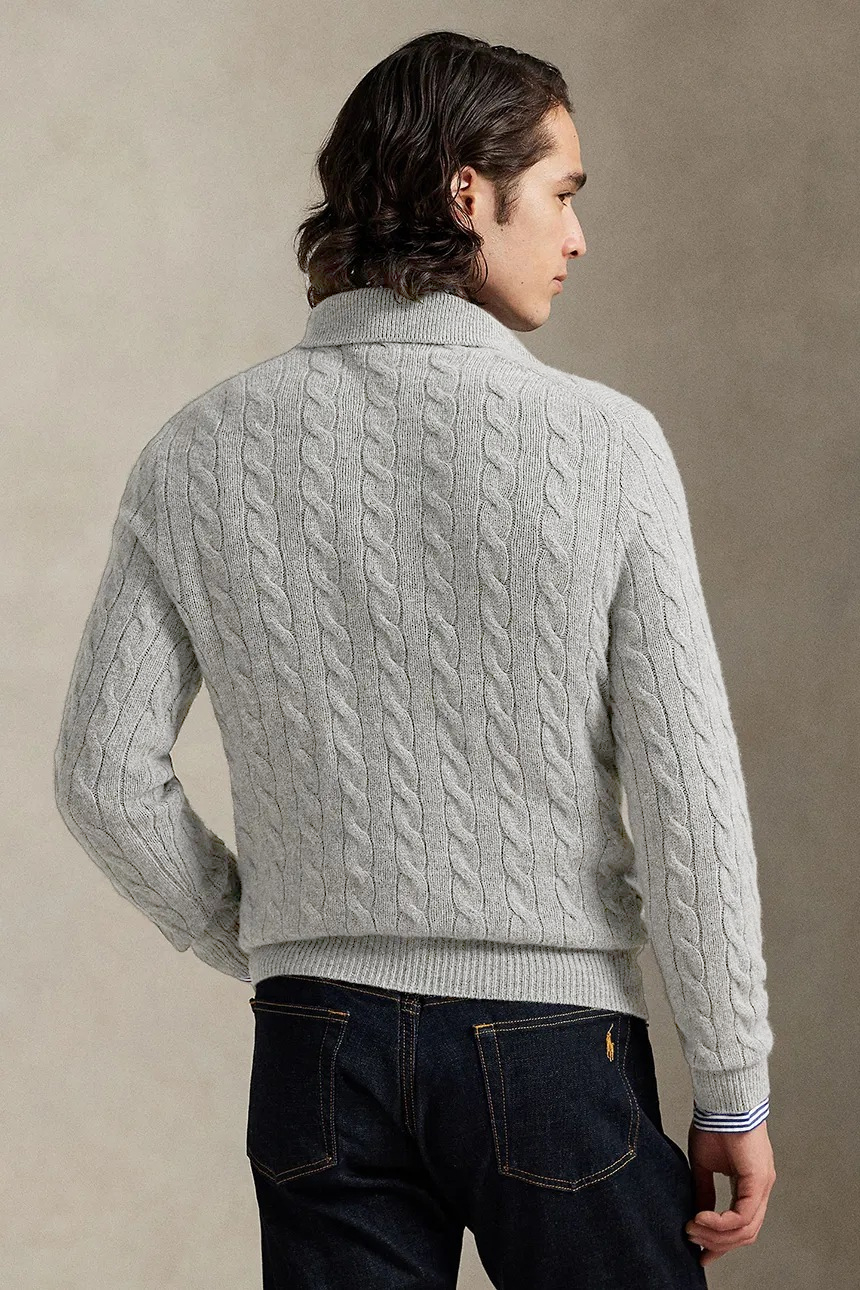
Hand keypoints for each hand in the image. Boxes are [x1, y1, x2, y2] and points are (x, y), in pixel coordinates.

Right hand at [685, 1119, 776, 1265]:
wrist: (721, 1099)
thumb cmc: (714, 1124)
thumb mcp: (704, 1165)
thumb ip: (704, 1191)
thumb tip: (699, 1216)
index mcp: (750, 1184)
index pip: (742, 1225)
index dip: (722, 1243)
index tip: (702, 1253)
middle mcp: (761, 1188)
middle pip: (746, 1234)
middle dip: (717, 1244)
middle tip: (693, 1241)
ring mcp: (763, 1185)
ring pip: (746, 1230)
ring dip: (717, 1236)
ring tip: (694, 1229)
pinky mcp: (758, 1180)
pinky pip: (743, 1215)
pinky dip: (721, 1223)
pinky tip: (701, 1218)